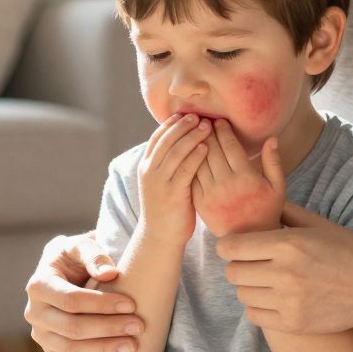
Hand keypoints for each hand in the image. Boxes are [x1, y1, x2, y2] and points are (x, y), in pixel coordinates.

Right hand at [24, 232, 143, 351]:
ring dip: (103, 350)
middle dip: (107, 328)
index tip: (131, 304)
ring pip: (70, 350)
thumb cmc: (76, 257)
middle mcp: (34, 312)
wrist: (66, 273)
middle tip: (138, 327)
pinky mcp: (50, 349)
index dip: (101, 305)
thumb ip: (94, 254)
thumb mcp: (81, 246)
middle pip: (71, 328)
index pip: (71, 300)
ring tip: (132, 346)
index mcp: (39, 285)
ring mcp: (40, 333)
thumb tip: (109, 274)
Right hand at [135, 113, 211, 242]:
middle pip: (166, 141)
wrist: (160, 237)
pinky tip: (206, 147)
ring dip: (191, 136)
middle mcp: (149, 172)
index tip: (185, 114)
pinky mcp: (172, 194)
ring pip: (175, 152)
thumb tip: (184, 143)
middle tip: (199, 115)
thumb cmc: (168, 208)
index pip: (156, 138)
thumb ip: (170, 164)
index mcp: (146, 167)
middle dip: (182, 126)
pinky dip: (195, 156)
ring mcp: (159, 183)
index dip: (171, 124)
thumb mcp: (164, 182)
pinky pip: (184, 170)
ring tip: (206, 126)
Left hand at [194, 129, 284, 236]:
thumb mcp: (277, 188)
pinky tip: (188, 153)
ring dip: (194, 144)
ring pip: (198, 161)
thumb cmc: (266, 210)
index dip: (222, 129)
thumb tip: (272, 138)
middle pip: (211, 150)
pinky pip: (191, 177)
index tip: (218, 120)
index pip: (230, 145)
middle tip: (202, 120)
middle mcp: (227, 184)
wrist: (248, 240)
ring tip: (192, 132)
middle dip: (206, 132)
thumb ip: (274, 162)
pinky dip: (189, 162)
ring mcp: (211, 194)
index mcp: (246, 177)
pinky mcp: (200, 203)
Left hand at [217, 203, 352, 334]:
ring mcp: (289, 301)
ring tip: (264, 281)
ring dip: (248, 287)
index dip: (227, 246)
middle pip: (233, 272)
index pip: (232, 247)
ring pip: (242, 295)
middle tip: (251, 263)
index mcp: (289, 243)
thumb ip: (285, 212)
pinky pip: (254, 316)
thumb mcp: (320, 224)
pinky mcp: (293, 324)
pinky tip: (273, 299)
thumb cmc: (349, 252)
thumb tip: (257, 203)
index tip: (233, 246)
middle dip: (237, 265)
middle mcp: (285, 273)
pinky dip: (258, 307)